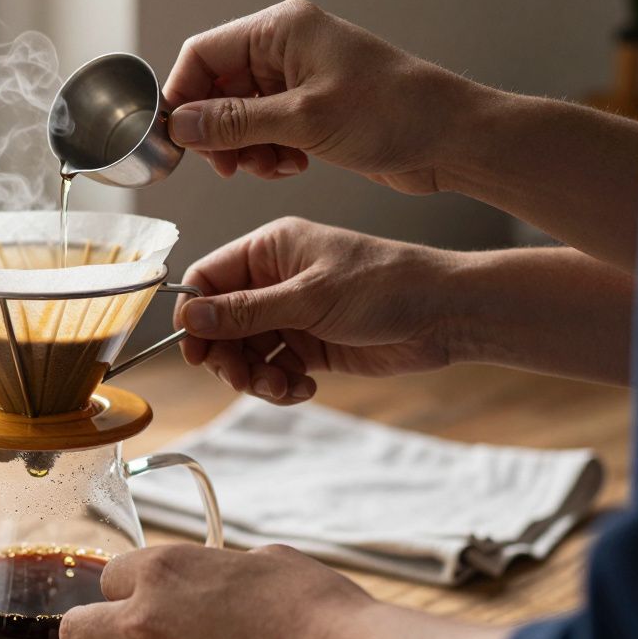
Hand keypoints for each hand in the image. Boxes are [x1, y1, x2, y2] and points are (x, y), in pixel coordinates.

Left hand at [57, 544, 371, 638]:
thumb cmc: (312, 607)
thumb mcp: (260, 561)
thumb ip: (216, 567)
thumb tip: (215, 575)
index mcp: (162, 570)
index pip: (104, 576)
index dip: (127, 588)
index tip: (148, 598)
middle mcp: (143, 621)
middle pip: (72, 630)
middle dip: (91, 633)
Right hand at [164, 0, 475, 193]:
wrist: (449, 139)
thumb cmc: (394, 112)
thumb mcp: (303, 120)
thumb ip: (234, 123)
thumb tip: (182, 125)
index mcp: (281, 30)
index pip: (203, 55)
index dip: (183, 96)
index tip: (178, 138)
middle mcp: (285, 49)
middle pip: (217, 89)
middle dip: (218, 132)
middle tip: (228, 165)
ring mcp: (298, 80)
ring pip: (239, 117)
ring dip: (245, 149)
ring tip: (270, 167)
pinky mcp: (310, 109)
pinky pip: (265, 132)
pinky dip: (268, 154)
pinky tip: (292, 166)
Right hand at [175, 217, 458, 403]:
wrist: (445, 314)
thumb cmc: (385, 286)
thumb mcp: (309, 297)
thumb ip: (246, 311)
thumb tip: (192, 319)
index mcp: (269, 249)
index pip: (208, 278)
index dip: (195, 316)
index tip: (195, 350)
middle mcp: (274, 280)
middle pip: (221, 323)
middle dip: (228, 356)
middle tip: (242, 379)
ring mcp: (291, 314)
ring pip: (245, 352)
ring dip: (255, 377)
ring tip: (281, 388)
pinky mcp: (309, 345)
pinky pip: (274, 369)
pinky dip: (280, 385)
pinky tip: (303, 388)